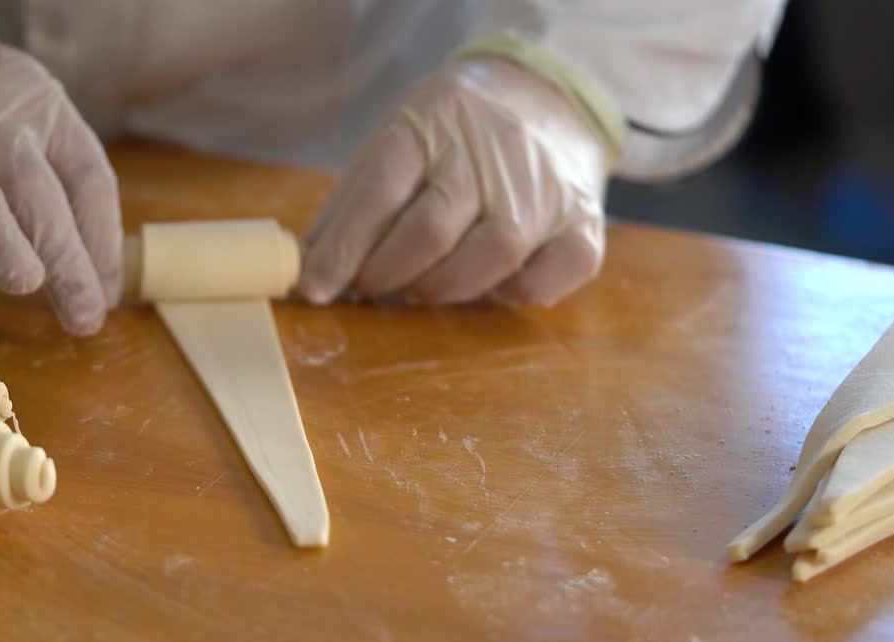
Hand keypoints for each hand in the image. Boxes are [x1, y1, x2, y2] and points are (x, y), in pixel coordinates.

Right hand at [0, 18, 121, 334]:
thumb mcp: (27, 129)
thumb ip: (60, 195)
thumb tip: (100, 283)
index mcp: (45, 112)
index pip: (87, 177)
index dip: (102, 240)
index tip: (106, 297)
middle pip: (36, 186)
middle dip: (65, 255)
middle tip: (83, 314)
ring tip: (23, 282)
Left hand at [299, 59, 608, 306]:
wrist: (549, 95)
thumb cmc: (455, 132)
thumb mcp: (400, 139)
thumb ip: (356, 202)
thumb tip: (311, 270)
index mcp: (433, 123)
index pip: (378, 191)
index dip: (342, 248)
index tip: (314, 287)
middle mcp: (492, 151)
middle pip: (430, 231)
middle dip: (387, 274)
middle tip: (372, 287)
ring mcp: (543, 188)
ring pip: (489, 256)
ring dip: (442, 288)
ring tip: (423, 286)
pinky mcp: (583, 222)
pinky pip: (545, 278)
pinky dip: (511, 295)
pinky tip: (489, 285)